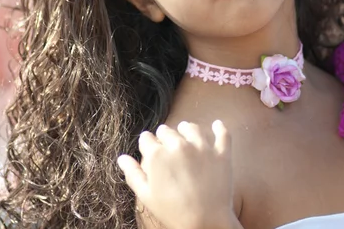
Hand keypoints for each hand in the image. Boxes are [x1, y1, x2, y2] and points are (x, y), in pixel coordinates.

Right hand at [118, 120, 239, 228]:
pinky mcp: (220, 152)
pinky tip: (216, 125)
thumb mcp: (146, 196)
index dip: (147, 145)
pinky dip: (219, 128)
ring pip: (190, 127)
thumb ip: (133, 174)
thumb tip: (122, 158)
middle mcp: (178, 145)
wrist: (206, 223)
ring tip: (186, 137)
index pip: (146, 138)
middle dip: (165, 138)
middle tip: (168, 151)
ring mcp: (201, 146)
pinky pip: (222, 133)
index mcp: (157, 155)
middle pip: (166, 130)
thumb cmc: (173, 212)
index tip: (150, 152)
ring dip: (186, 130)